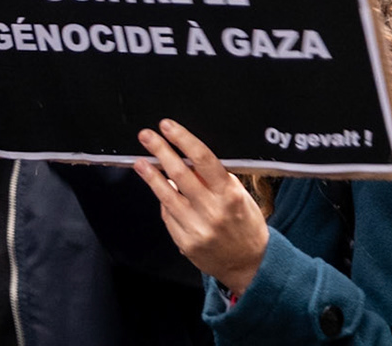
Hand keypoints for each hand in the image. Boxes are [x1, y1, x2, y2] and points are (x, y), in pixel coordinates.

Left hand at [133, 119, 269, 294]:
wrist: (250, 265)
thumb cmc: (245, 225)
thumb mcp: (239, 197)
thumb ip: (216, 179)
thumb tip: (189, 155)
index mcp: (230, 195)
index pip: (205, 160)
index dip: (183, 140)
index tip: (167, 126)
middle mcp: (213, 211)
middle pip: (180, 174)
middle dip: (161, 151)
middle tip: (146, 135)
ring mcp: (197, 228)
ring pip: (166, 195)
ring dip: (150, 175)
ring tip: (140, 161)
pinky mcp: (185, 242)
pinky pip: (167, 214)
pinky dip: (162, 200)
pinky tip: (158, 189)